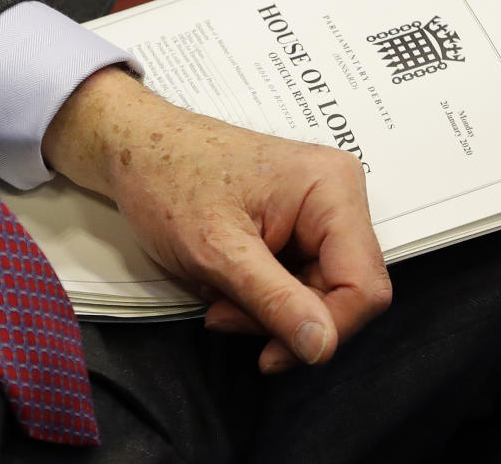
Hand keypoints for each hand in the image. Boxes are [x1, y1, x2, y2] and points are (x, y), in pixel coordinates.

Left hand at [43, 67, 391, 371]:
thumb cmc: (168, 178)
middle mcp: (338, 195)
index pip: (365, 286)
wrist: (135, 147)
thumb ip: (275, 301)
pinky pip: (300, 280)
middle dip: (284, 319)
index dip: (326, 329)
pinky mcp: (300, 223)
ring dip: (268, 311)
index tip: (270, 353)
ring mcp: (320, 209)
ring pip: (319, 293)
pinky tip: (225, 284)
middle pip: (343, 293)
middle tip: (223, 315)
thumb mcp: (217, 250)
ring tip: (217, 296)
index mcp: (332, 188)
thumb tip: (322, 347)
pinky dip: (263, 296)